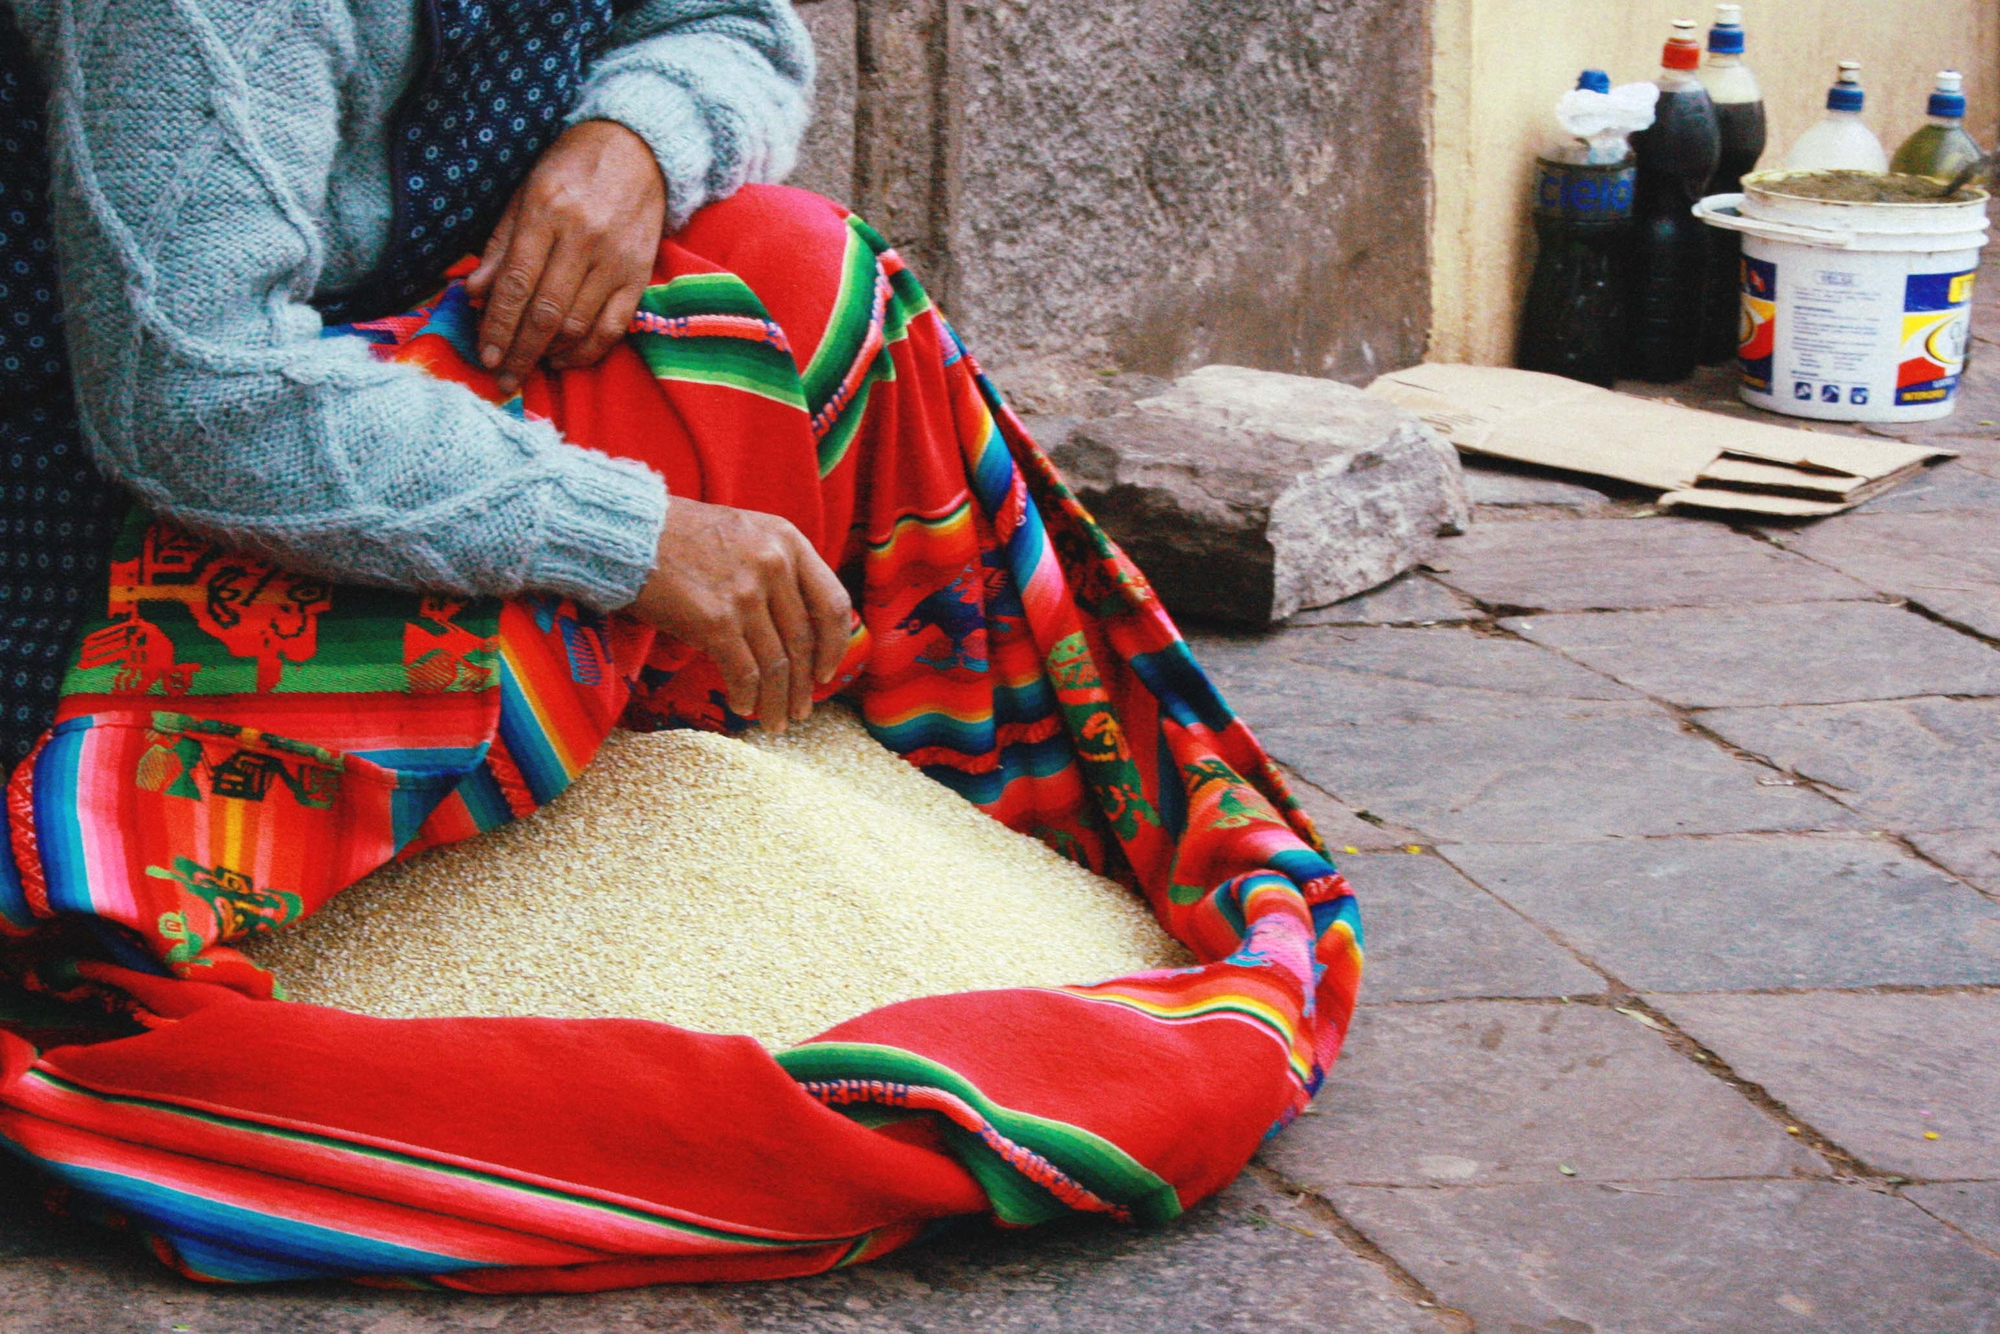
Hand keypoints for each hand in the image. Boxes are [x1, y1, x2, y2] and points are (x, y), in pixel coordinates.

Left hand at [466, 119, 666, 395]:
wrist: (636, 150)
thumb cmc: (571, 170)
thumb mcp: (525, 194)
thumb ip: (500, 245)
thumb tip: (473, 293)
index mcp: (547, 212)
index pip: (517, 283)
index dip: (498, 326)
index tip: (485, 355)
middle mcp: (583, 238)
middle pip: (546, 313)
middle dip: (520, 352)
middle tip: (502, 379)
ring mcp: (615, 259)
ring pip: (577, 324)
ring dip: (549, 353)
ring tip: (528, 364)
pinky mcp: (639, 274)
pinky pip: (612, 327)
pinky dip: (586, 351)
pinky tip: (563, 358)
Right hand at [630, 498, 853, 732]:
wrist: (627, 533)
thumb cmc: (679, 537)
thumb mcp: (745, 533)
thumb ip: (776, 568)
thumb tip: (796, 627)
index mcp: (788, 540)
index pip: (832, 602)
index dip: (834, 645)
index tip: (825, 672)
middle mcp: (774, 564)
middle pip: (803, 641)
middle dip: (804, 686)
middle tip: (801, 711)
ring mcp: (746, 593)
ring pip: (776, 663)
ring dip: (778, 701)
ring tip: (776, 722)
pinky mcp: (716, 620)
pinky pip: (744, 672)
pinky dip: (747, 696)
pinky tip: (743, 708)